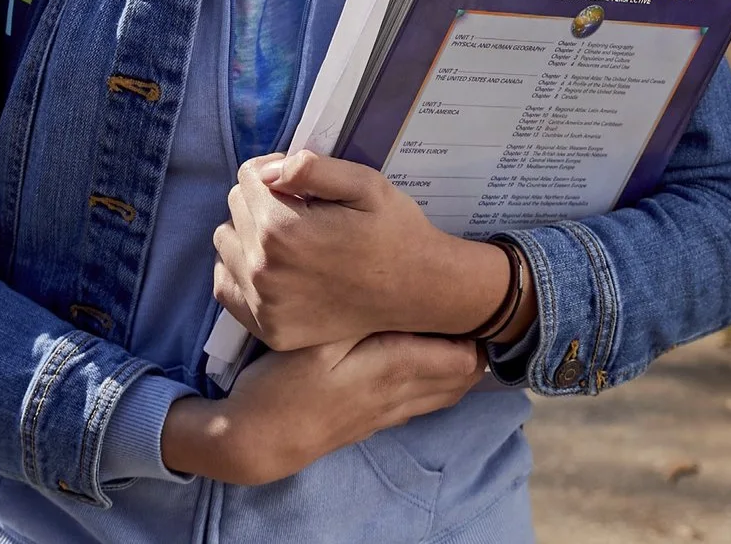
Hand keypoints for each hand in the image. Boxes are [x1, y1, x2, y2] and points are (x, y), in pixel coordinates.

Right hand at [161, 331, 484, 484]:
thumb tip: (402, 288)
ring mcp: (386, 414)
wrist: (255, 441)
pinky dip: (435, 383)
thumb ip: (361, 315)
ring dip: (457, 367)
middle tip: (469, 311)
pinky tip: (420, 361)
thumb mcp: (320, 340)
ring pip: (444, 394)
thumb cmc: (284, 385)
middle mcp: (400, 396)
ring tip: (454, 332)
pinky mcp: (370, 423)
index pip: (463, 357)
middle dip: (475, 347)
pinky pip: (420, 403)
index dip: (475, 330)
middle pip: (462, 377)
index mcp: (395, 369)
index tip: (473, 301)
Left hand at [212, 151, 511, 349]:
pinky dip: (242, 271)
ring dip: (248, 234)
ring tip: (288, 238)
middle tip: (301, 209)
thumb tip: (269, 171)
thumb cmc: (394, 230)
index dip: (275, 171)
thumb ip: (313, 168)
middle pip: (234, 210)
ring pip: (226, 246)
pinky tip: (274, 267)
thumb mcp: (365, 184)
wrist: (417, 290)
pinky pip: (227, 288)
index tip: (302, 183)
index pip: (247, 179)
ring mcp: (263, 305)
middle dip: (262, 200)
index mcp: (282, 229)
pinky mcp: (268, 329)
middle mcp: (264, 270)